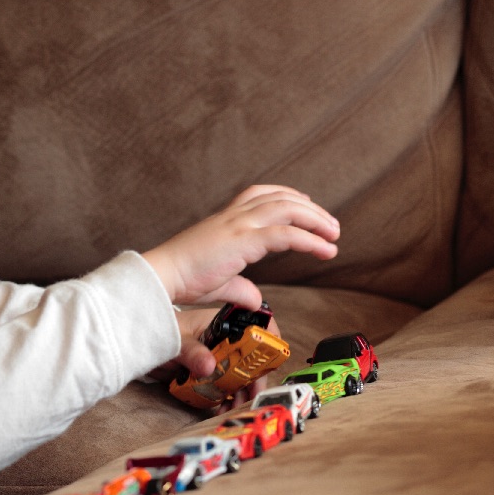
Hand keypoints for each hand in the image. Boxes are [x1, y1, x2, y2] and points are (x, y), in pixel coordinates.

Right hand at [142, 186, 338, 306]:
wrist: (160, 277)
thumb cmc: (181, 279)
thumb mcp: (217, 282)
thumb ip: (240, 287)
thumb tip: (255, 300)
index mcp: (224, 221)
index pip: (259, 194)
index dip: (286, 196)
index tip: (305, 204)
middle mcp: (233, 217)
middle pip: (280, 197)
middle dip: (310, 208)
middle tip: (330, 225)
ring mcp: (238, 225)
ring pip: (288, 209)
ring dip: (316, 219)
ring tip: (334, 235)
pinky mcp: (243, 241)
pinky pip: (286, 235)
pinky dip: (311, 240)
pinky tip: (325, 250)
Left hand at [149, 308, 285, 414]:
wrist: (139, 344)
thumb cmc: (159, 332)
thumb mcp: (176, 341)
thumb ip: (191, 352)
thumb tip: (209, 366)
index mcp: (221, 324)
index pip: (254, 327)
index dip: (267, 342)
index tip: (270, 362)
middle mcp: (222, 340)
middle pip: (250, 358)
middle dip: (254, 378)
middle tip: (251, 396)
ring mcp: (216, 356)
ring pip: (238, 374)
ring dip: (239, 392)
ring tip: (234, 407)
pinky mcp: (207, 371)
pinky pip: (222, 385)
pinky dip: (224, 397)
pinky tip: (221, 408)